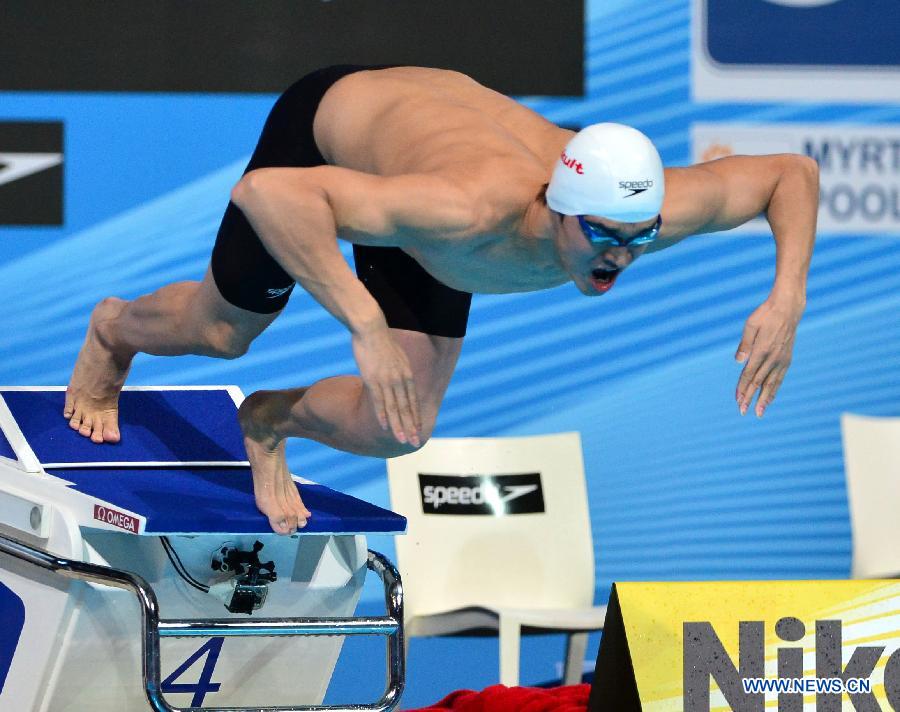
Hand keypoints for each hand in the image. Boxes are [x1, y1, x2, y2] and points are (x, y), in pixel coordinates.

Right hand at [352, 323, 420, 445]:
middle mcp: (400, 380)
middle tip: (415, 442)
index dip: (416, 417)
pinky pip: (379, 401)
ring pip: (394, 408)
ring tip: (402, 440)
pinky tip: (384, 426)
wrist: (371, 328)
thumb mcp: (397, 354)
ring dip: (398, 426)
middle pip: (406, 408)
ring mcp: (387, 381)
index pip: (413, 400)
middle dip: (411, 427)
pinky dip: (382, 415)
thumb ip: (400, 368)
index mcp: (407, 374)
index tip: (419, 430)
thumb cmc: (381, 339)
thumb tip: (401, 374)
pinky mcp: (373, 379)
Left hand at [734, 294, 803, 416]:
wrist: (788, 308)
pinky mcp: (787, 358)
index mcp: (762, 350)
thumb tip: (738, 362)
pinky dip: (774, 389)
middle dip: (750, 398)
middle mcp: (773, 357)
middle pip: (759, 382)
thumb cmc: (766, 314)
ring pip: (772, 383)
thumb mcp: (751, 325)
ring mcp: (782, 359)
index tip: (737, 400)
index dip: (742, 388)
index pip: (749, 374)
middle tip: (743, 412)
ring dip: (764, 399)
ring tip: (759, 412)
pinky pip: (780, 378)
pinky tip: (770, 397)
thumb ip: (744, 344)